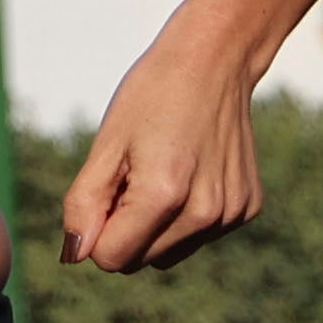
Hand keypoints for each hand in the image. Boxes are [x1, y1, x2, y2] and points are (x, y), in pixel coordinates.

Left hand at [60, 28, 261, 272]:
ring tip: (165, 172)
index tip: (109, 189)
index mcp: (163, 194)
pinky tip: (192, 171)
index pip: (112, 258)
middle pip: (140, 261)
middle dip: (126, 229)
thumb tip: (75, 255)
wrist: (215, 60)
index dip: (98, 229)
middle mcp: (204, 212)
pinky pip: (197, 237)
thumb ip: (84, 204)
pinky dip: (186, 215)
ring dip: (156, 226)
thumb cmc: (153, 95)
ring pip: (168, 255)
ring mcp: (231, 213)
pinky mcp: (247, 208)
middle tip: (135, 174)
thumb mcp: (108, 143)